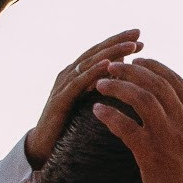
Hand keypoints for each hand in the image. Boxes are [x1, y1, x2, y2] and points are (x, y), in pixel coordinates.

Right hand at [27, 30, 142, 167]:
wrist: (43, 148)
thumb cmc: (69, 125)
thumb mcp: (89, 102)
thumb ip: (102, 86)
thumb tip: (125, 72)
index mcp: (77, 73)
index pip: (100, 52)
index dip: (118, 42)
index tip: (139, 35)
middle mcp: (69, 74)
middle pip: (95, 52)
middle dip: (117, 42)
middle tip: (137, 33)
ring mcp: (63, 85)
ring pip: (89, 63)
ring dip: (111, 53)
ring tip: (130, 46)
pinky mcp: (60, 99)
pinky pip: (78, 83)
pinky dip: (93, 72)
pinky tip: (108, 66)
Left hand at [92, 58, 182, 182]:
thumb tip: (182, 95)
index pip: (174, 80)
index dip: (153, 66)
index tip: (138, 61)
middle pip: (155, 84)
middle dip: (130, 70)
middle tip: (112, 66)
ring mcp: (168, 137)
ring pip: (140, 99)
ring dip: (117, 86)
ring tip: (100, 83)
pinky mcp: (151, 154)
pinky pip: (126, 127)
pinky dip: (110, 115)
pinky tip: (97, 110)